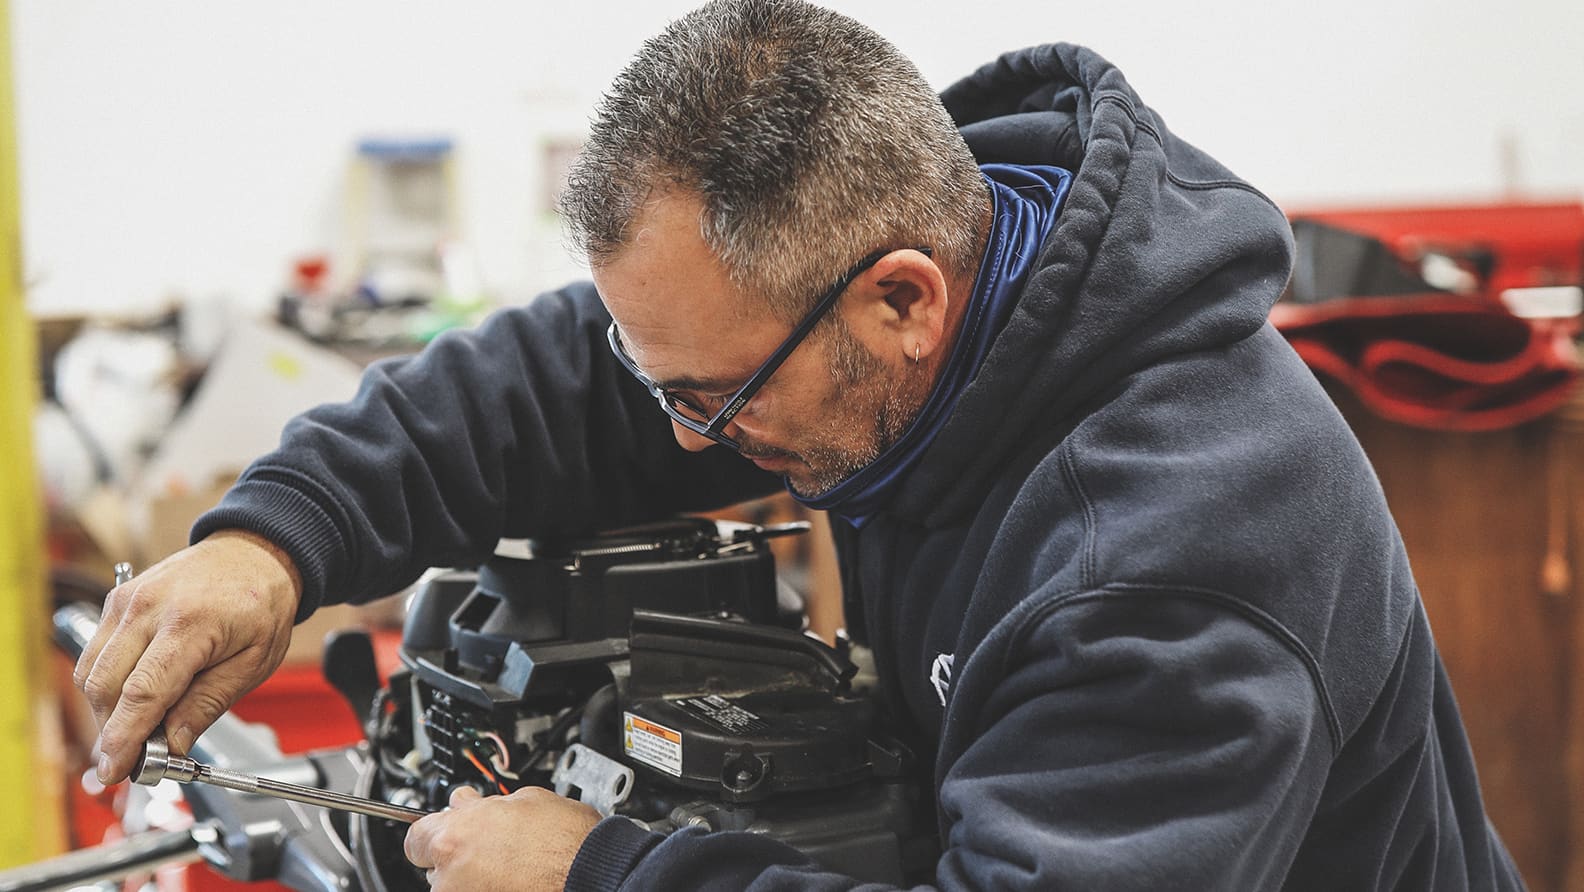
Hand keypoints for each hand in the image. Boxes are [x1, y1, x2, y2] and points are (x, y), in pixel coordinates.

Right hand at [75, 529, 302, 783]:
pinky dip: (104, 684)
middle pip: (107, 687)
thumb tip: (172, 747)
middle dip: (113, 731)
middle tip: (135, 757)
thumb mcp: (253, 663)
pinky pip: (94, 654)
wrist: (253, 554)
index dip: (124, 739)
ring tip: (138, 728)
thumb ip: (208, 705)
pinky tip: (132, 697)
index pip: (143, 693)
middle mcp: (149, 608)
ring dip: (105, 711)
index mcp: (191, 623)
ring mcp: (127, 601)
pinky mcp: (116, 600)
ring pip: (91, 673)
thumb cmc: (260, 604)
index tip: (115, 771)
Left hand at [405, 785, 602, 890]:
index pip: (415, 836)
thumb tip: (466, 802)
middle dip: (458, 851)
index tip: (449, 828)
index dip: (436, 829)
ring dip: (473, 875)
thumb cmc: (566, 839)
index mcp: (453, 836)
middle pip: (436, 862)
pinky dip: (489, 888)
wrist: (592, 873)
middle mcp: (450, 874)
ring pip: (455, 885)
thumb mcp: (524, 801)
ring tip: (511, 865)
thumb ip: (483, 805)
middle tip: (491, 844)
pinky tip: (515, 880)